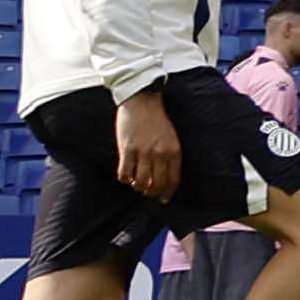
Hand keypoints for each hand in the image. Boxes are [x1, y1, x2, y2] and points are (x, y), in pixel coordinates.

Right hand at [112, 85, 178, 199]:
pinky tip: (125, 175)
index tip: (163, 199)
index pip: (173, 179)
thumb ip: (168, 155)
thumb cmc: (156, 120)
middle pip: (157, 184)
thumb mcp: (171, 137)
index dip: (168, 192)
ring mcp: (143, 152)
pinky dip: (124, 179)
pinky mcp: (127, 149)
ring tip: (136, 183)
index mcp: (174, 150)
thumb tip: (164, 176)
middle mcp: (160, 153)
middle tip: (147, 192)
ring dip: (138, 187)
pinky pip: (124, 174)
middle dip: (152, 193)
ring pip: (141, 183)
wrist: (142, 100)